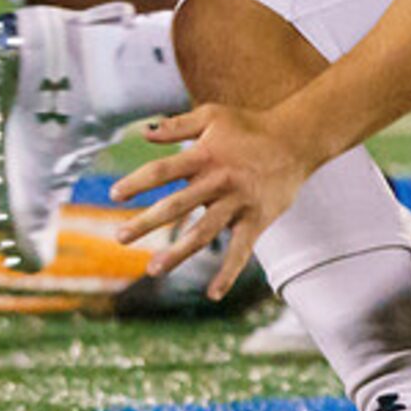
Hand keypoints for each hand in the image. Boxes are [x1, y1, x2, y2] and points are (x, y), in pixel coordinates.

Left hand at [106, 103, 313, 298]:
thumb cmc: (249, 127)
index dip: (137, 182)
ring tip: (153, 269)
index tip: (114, 195)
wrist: (296, 140)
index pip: (163, 170)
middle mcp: (219, 180)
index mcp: (204, 155)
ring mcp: (238, 203)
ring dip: (178, 253)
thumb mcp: (212, 116)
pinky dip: (228, 274)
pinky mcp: (257, 220)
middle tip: (120, 237)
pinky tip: (213, 294)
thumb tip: (143, 133)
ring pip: (204, 232)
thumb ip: (176, 126)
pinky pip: (241, 251)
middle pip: (177, 204)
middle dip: (146, 222)